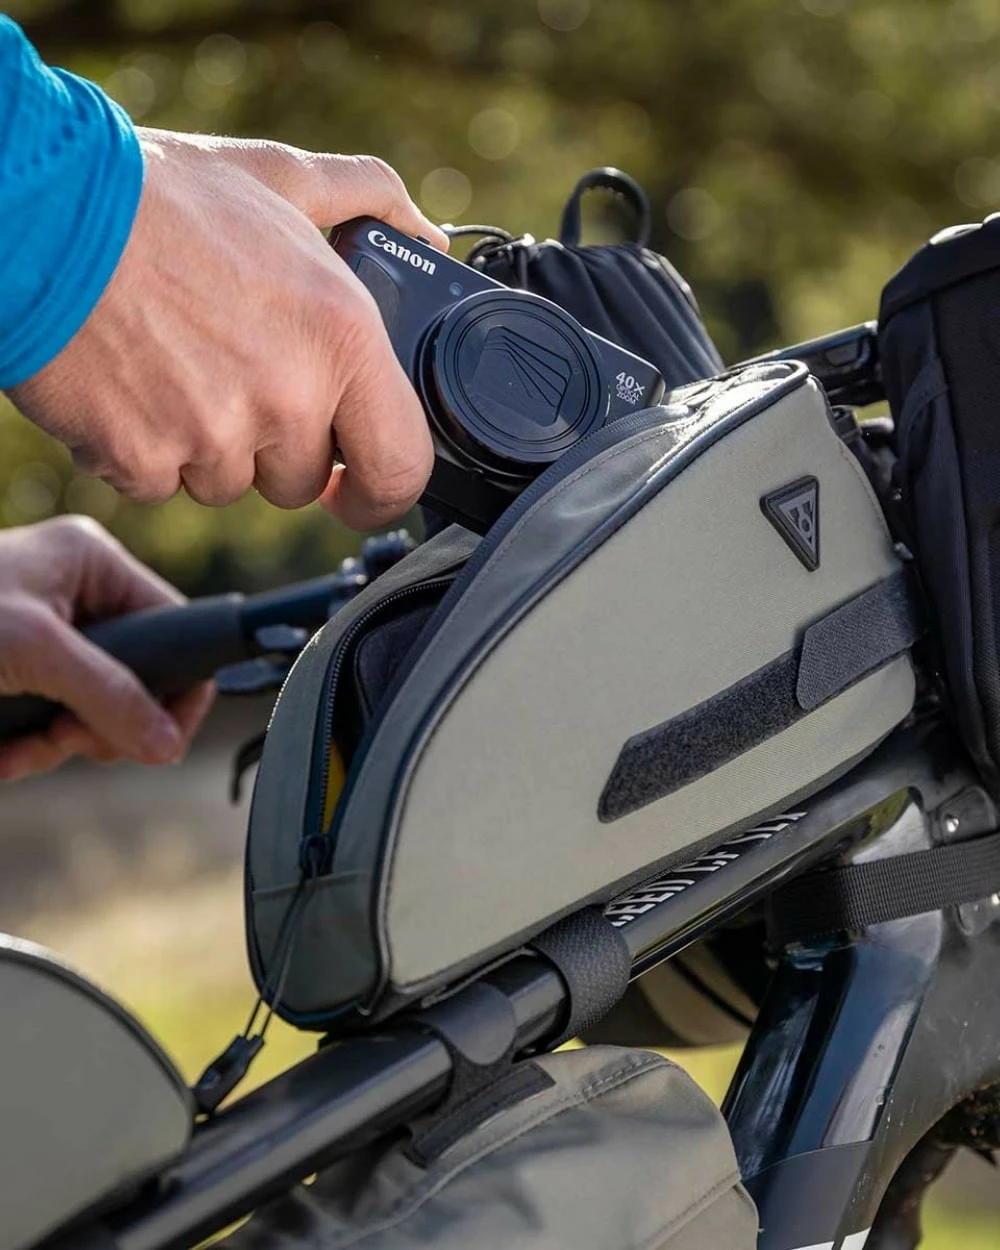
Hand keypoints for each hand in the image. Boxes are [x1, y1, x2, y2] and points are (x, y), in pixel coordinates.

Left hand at [0, 516, 212, 780]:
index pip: (170, 624)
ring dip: (60, 743)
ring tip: (24, 748)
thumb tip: (166, 744)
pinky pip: (51, 719)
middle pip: (134, 675)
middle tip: (73, 740)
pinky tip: (4, 753)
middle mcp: (75, 593)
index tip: (163, 737)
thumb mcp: (35, 651)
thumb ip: (109, 695)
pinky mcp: (17, 672)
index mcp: (91, 562)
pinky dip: (29, 747)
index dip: (174, 685)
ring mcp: (45, 635)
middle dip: (103, 722)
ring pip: (91, 707)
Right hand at [7, 133, 447, 528]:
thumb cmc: (159, 194)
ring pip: (227, 485)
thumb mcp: (283, 176)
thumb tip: (427, 235)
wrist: (38, 208)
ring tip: (172, 365)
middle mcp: (287, 397)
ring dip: (206, 446)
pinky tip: (129, 385)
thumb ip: (370, 201)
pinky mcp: (142, 460)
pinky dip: (143, 450)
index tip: (359, 488)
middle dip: (273, 446)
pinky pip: (159, 485)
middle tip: (232, 374)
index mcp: (340, 337)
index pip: (401, 467)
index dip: (382, 490)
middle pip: (300, 481)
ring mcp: (213, 436)